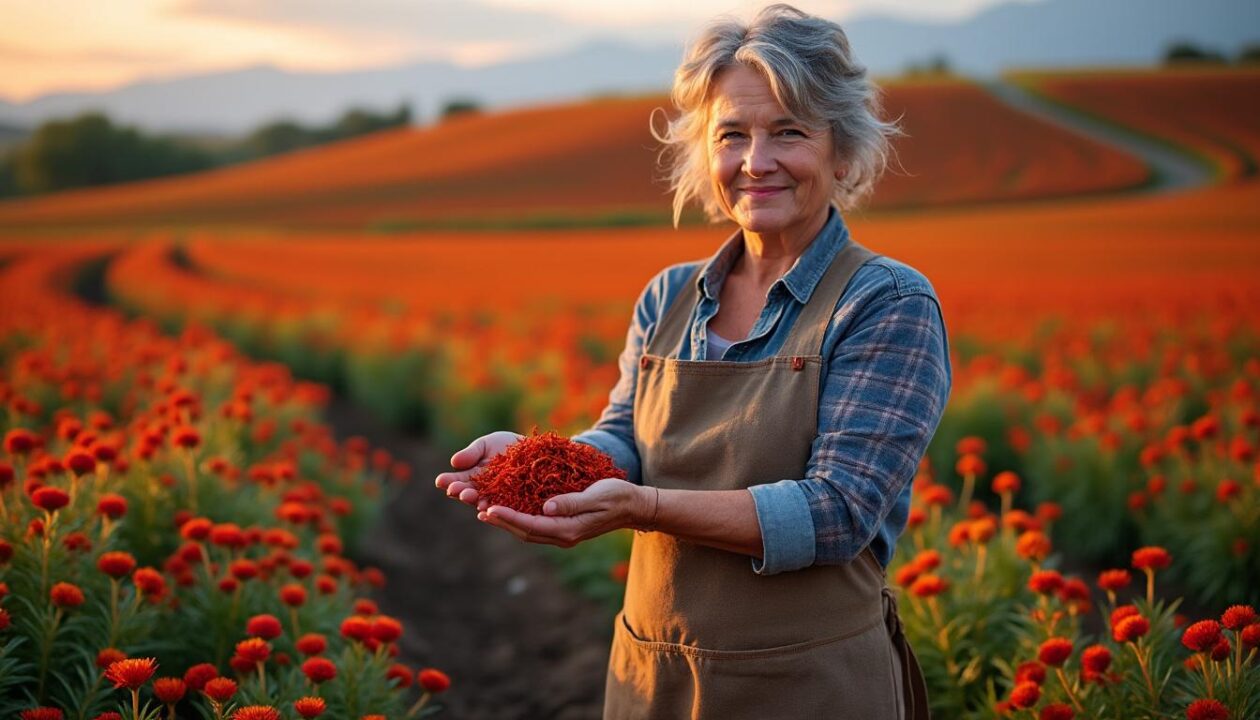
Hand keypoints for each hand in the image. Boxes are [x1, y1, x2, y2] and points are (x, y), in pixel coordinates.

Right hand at [434, 431, 523, 509]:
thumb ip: (472, 453)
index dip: (449, 482)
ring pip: (485, 502)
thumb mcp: (486, 445)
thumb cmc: (506, 446)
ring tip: (470, 498)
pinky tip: (489, 507)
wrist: (534, 449)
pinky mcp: (516, 503)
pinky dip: (497, 507)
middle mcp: (483, 492)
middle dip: (461, 492)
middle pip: (470, 494)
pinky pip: (505, 507)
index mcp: (472, 478)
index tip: (440, 480)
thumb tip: (453, 462)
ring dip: (476, 501)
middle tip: (454, 490)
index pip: (458, 482)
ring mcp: (499, 499)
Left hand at [478, 478, 654, 547]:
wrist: (633, 506)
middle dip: (502, 522)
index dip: (508, 517)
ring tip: (486, 511)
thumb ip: (571, 502)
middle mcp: (563, 535)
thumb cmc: (617, 496)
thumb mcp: (596, 495)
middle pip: (525, 532)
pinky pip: (536, 526)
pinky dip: (519, 520)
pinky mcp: (564, 527)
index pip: (531, 525)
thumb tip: (546, 507)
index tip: (489, 508)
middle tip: (480, 510)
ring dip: (507, 522)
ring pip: (528, 531)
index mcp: (569, 529)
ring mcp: (564, 534)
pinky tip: (509, 510)